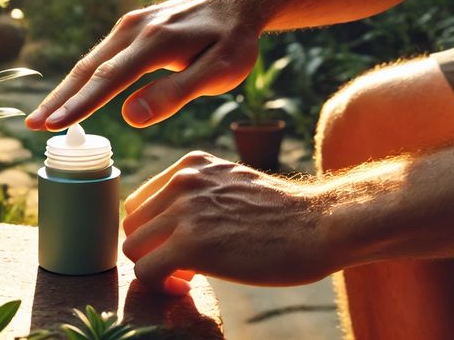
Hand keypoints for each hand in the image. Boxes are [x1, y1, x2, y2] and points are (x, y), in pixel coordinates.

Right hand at [25, 0, 262, 130]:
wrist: (236, 0)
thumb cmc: (233, 40)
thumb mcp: (220, 72)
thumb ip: (176, 93)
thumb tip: (130, 117)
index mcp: (157, 41)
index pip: (109, 79)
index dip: (80, 105)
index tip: (54, 126)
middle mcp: (135, 28)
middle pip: (87, 68)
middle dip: (58, 100)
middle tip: (32, 126)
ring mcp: (129, 25)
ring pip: (89, 62)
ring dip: (63, 91)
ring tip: (41, 118)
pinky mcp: (129, 27)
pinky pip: (99, 57)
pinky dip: (79, 79)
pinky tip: (68, 98)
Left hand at [122, 151, 334, 293]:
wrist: (321, 225)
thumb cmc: (286, 213)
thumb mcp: (234, 184)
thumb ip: (201, 194)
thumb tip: (174, 226)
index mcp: (191, 165)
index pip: (143, 199)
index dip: (155, 229)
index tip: (177, 246)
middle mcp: (182, 181)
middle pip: (133, 223)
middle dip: (151, 248)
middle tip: (181, 266)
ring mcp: (184, 211)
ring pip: (133, 246)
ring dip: (154, 267)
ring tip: (185, 277)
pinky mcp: (191, 245)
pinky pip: (146, 271)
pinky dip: (160, 286)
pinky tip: (188, 287)